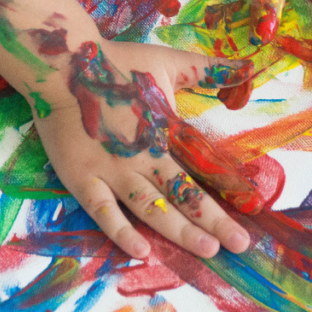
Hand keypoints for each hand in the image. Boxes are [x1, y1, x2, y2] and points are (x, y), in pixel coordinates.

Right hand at [32, 38, 254, 259]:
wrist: (60, 66)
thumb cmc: (115, 64)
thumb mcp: (168, 61)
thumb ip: (209, 69)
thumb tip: (249, 68)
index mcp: (164, 130)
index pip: (202, 168)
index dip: (227, 190)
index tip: (251, 213)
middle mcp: (142, 156)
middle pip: (183, 195)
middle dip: (213, 222)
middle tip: (239, 244)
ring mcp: (111, 170)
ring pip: (151, 207)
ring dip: (179, 231)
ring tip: (206, 250)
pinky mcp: (82, 178)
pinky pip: (103, 211)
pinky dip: (121, 232)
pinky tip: (140, 250)